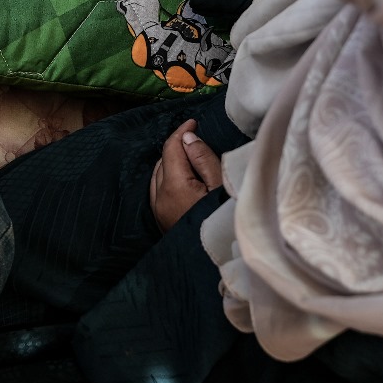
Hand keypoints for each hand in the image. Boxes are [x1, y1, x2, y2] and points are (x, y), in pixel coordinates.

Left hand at [149, 118, 223, 232]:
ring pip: (158, 174)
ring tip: (192, 157)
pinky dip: (167, 176)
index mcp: (173, 186)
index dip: (182, 131)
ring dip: (172, 161)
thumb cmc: (225, 220)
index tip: (193, 121)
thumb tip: (187, 137)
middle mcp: (159, 197)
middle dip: (178, 146)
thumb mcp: (220, 186)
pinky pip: (158, 189)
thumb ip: (203, 159)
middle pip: (163, 160)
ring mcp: (157, 210)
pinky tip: (183, 177)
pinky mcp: (160, 220)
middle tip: (198, 140)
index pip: (171, 148)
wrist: (215, 261)